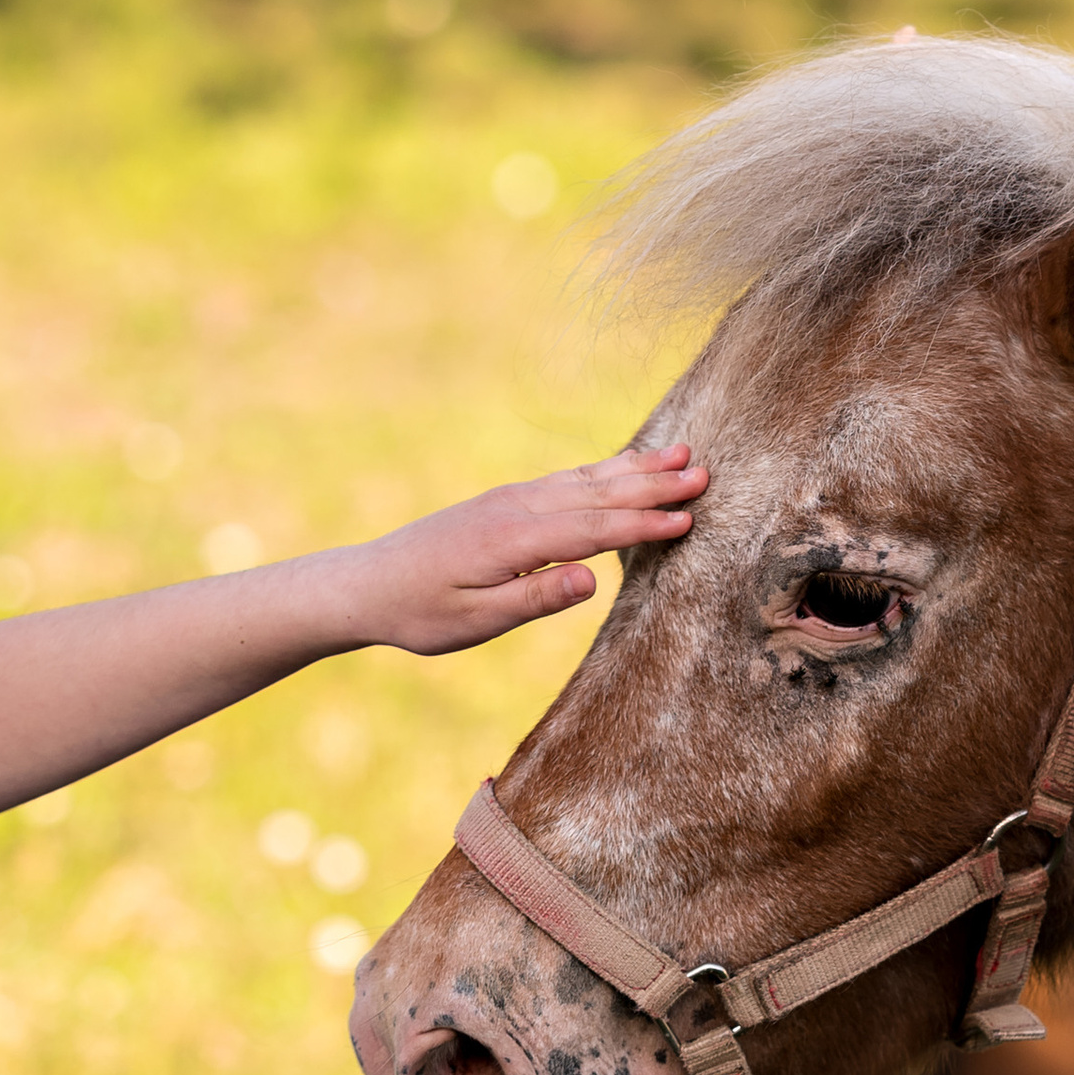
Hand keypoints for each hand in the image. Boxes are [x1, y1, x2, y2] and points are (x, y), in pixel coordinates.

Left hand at [342, 446, 706, 656]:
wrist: (369, 583)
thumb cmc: (421, 612)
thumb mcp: (475, 620)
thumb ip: (535, 598)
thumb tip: (592, 577)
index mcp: (513, 541)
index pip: (593, 530)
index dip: (643, 523)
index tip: (689, 518)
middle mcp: (516, 509)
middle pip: (597, 493)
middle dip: (652, 483)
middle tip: (704, 472)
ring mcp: (511, 499)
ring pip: (584, 479)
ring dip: (634, 468)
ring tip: (680, 453)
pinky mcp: (505, 501)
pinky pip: (566, 480)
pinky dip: (602, 470)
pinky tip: (623, 466)